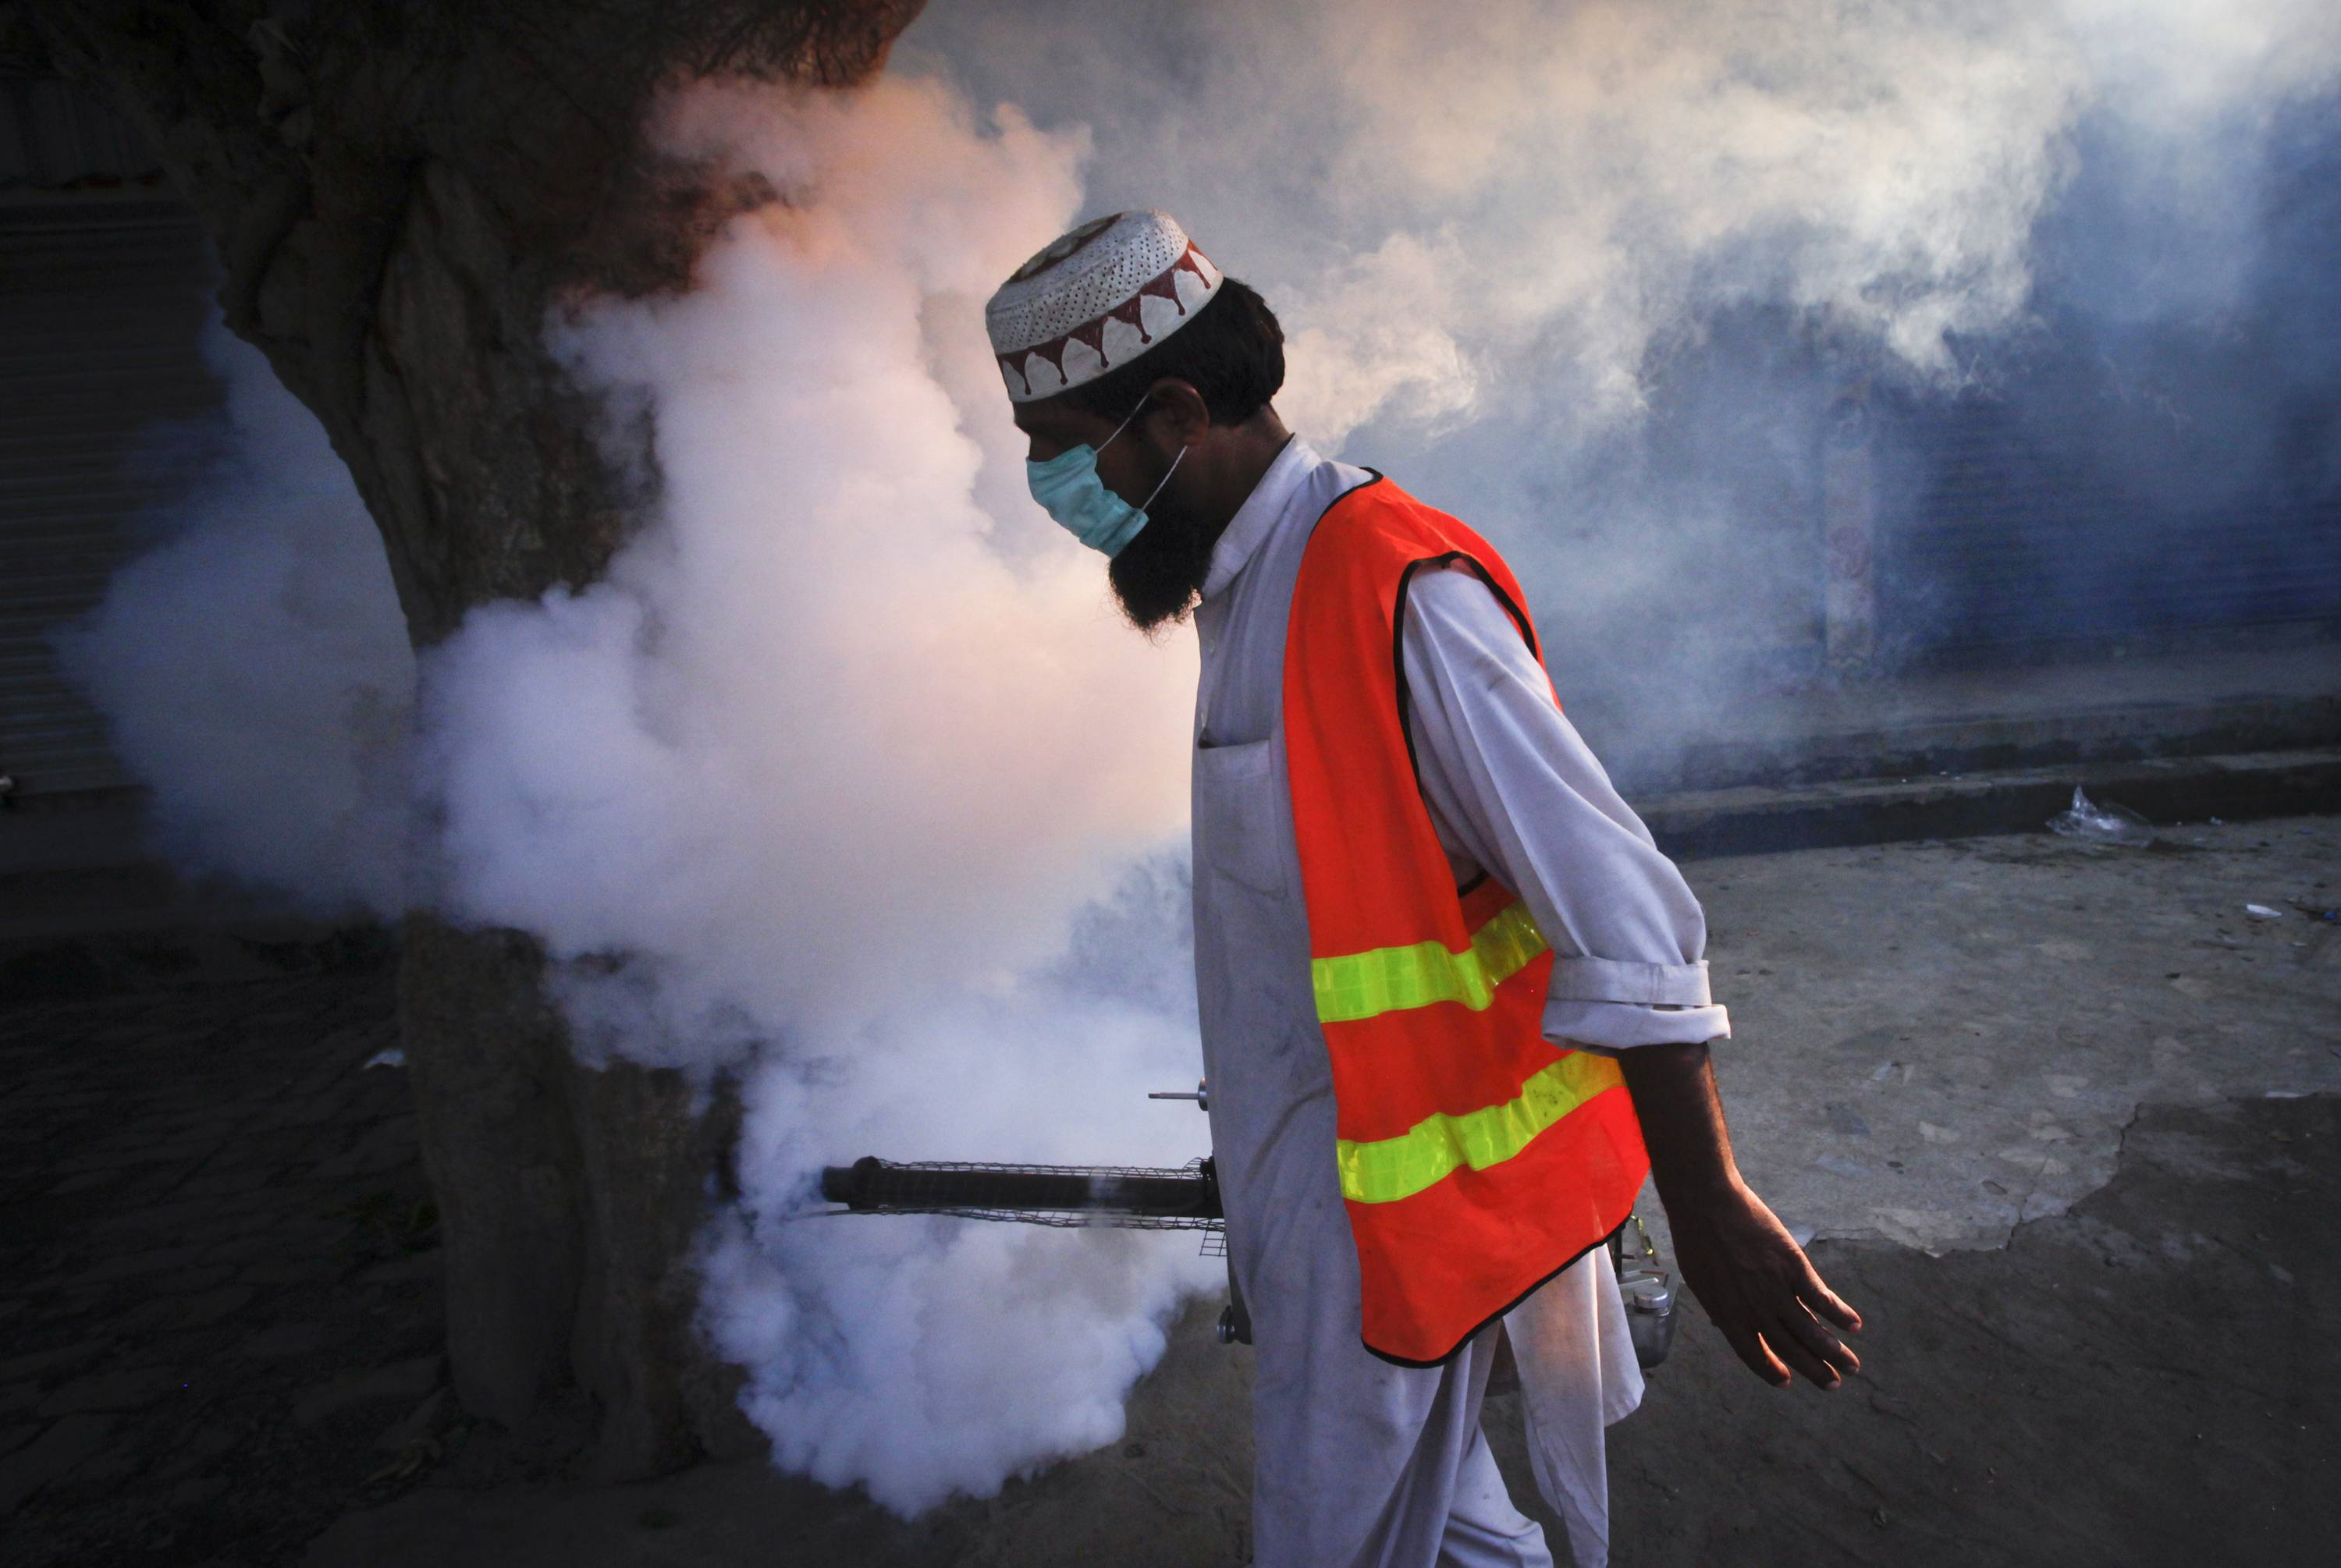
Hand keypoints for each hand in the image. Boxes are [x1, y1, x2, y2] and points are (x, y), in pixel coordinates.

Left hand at [1663, 1175, 1862, 1388]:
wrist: (1705, 1202)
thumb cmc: (1696, 1239)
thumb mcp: (1698, 1281)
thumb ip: (1716, 1305)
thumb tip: (1720, 1324)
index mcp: (1727, 1315)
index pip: (1753, 1354)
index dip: (1771, 1370)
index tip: (1787, 1382)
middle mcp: (1754, 1309)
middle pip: (1790, 1348)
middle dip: (1814, 1369)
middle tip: (1833, 1384)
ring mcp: (1775, 1288)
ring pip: (1810, 1330)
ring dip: (1833, 1351)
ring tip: (1852, 1366)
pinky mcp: (1792, 1266)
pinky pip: (1820, 1297)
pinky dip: (1839, 1313)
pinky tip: (1854, 1325)